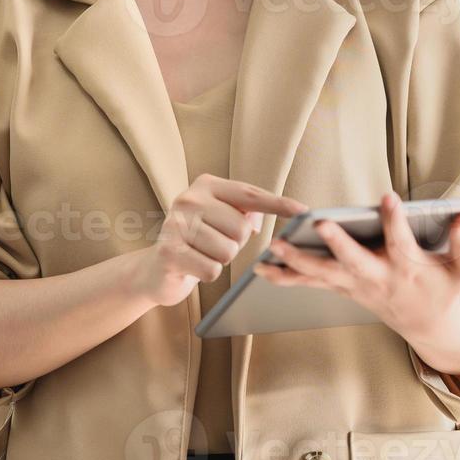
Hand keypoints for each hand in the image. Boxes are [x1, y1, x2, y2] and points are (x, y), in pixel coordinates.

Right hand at [135, 174, 309, 307]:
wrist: (156, 268)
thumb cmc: (198, 241)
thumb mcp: (220, 218)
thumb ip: (246, 210)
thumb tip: (287, 210)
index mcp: (205, 185)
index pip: (249, 194)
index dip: (278, 204)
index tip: (303, 211)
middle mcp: (188, 199)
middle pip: (240, 228)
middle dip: (234, 243)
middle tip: (214, 243)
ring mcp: (176, 224)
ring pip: (227, 251)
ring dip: (220, 259)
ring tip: (202, 253)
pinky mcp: (169, 252)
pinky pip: (212, 270)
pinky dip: (207, 273)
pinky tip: (193, 266)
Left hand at [253, 189, 459, 341]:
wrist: (427, 324)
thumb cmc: (444, 289)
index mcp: (408, 268)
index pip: (401, 242)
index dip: (396, 221)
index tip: (388, 198)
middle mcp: (377, 277)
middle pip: (353, 261)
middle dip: (337, 243)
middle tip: (320, 223)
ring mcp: (355, 285)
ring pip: (323, 274)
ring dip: (296, 262)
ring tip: (273, 247)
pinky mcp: (341, 288)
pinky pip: (310, 284)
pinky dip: (285, 278)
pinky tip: (261, 268)